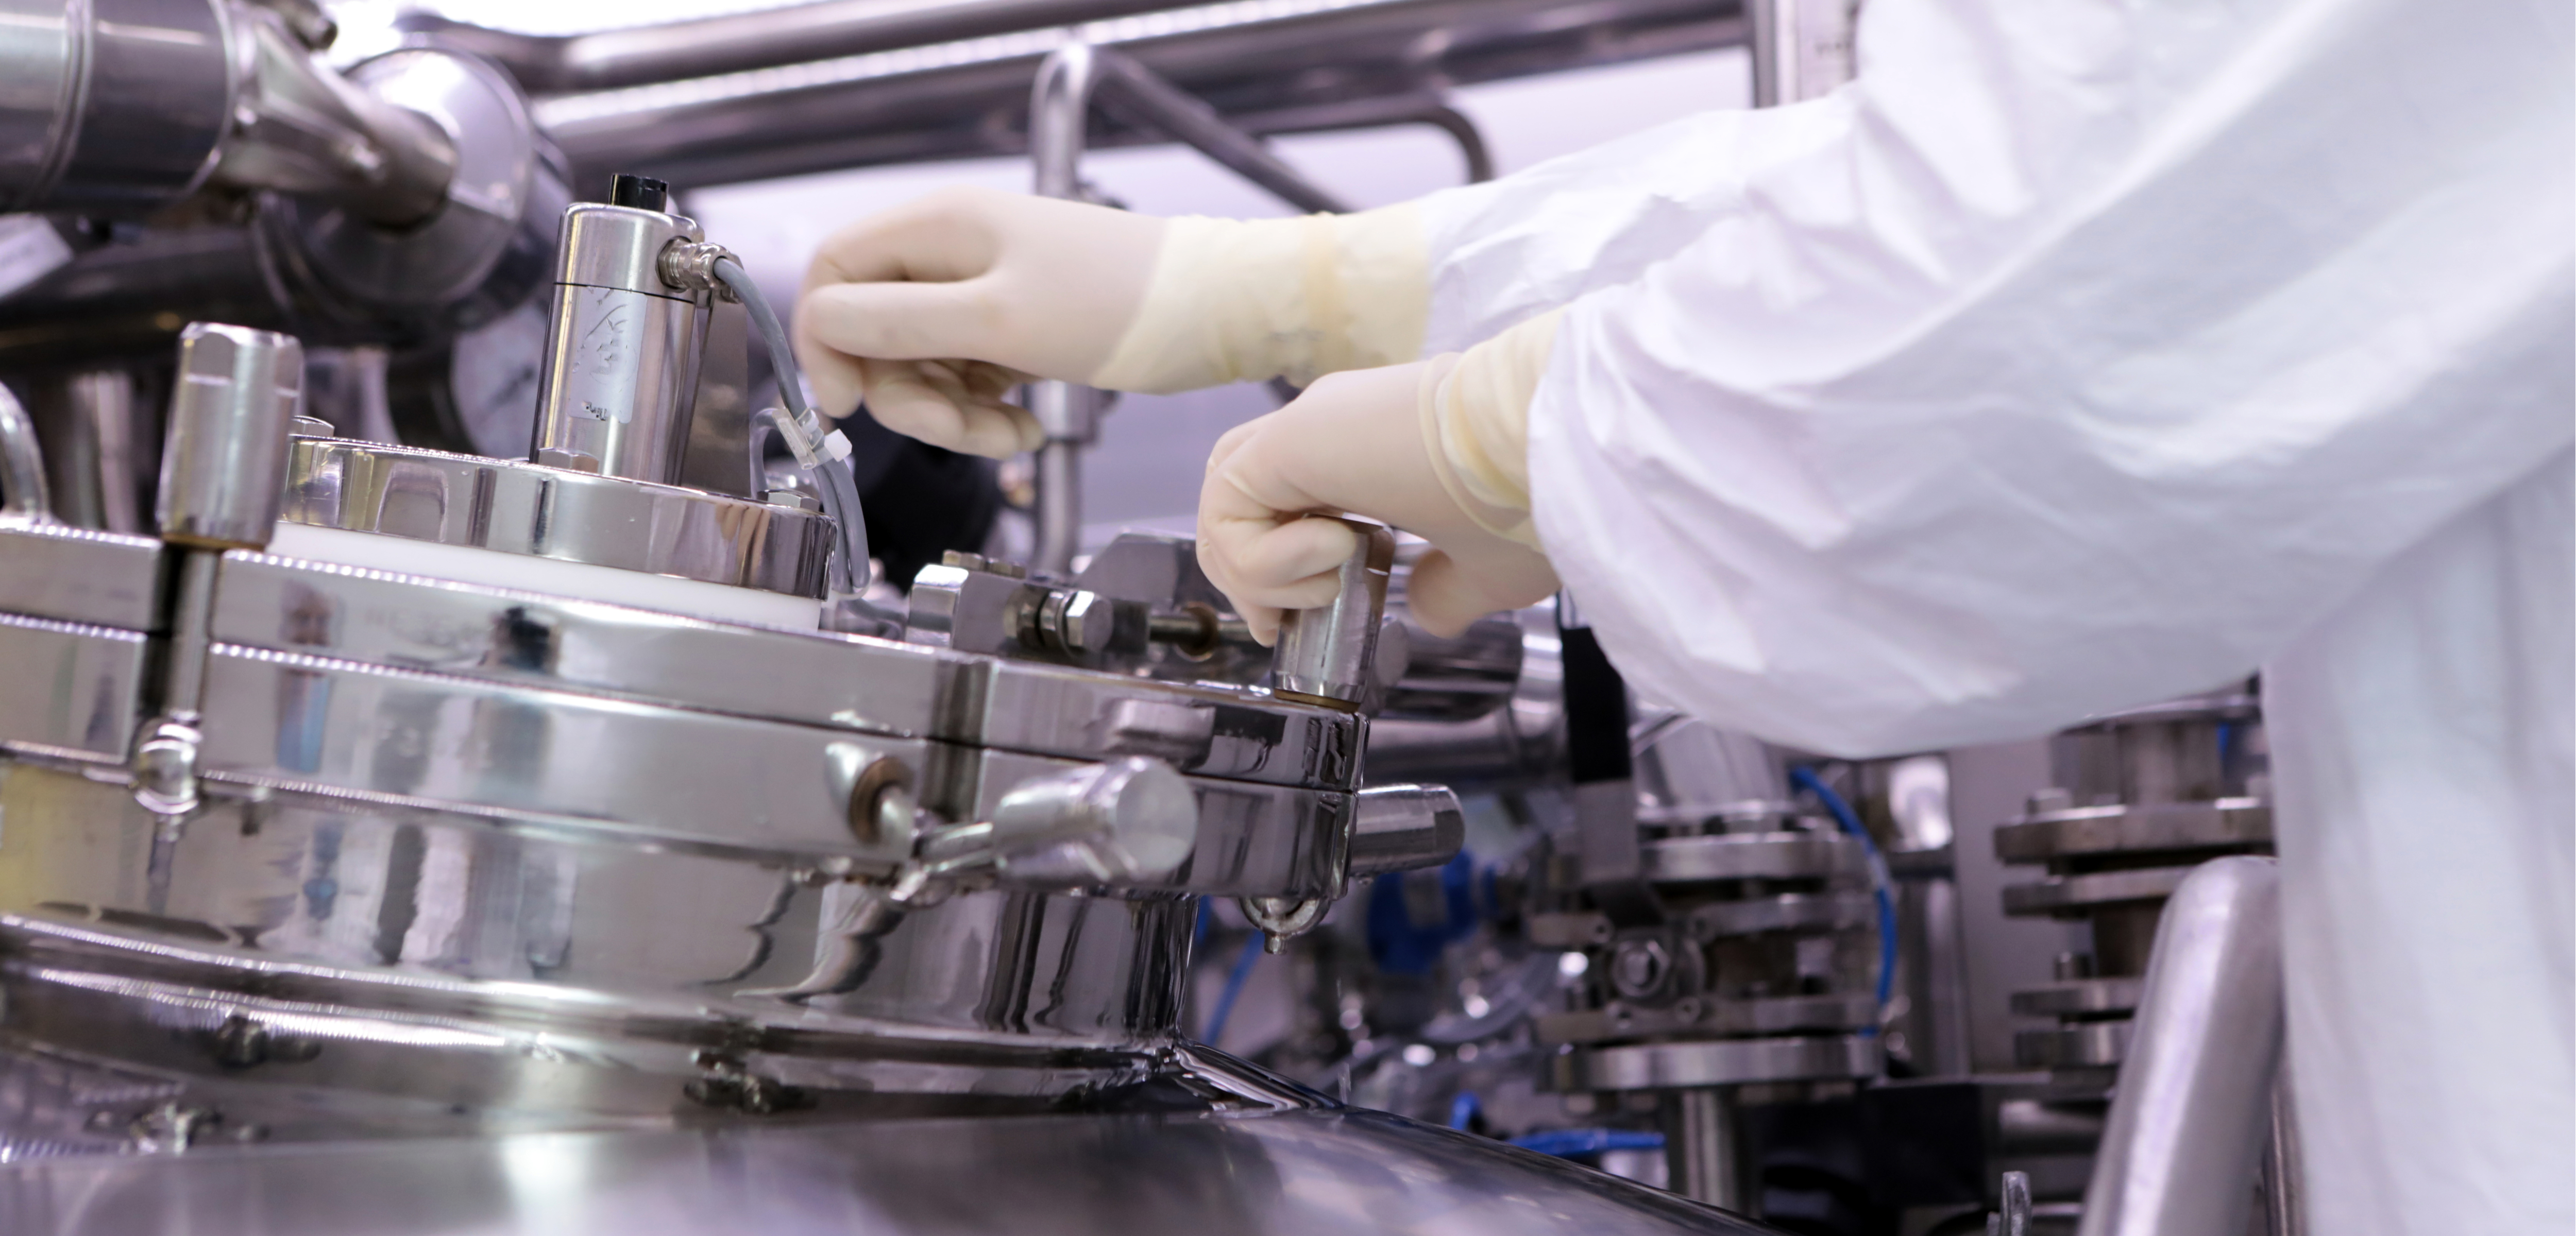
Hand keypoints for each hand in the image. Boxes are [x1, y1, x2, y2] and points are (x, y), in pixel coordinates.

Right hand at [793, 187, 1164, 456]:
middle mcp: (951, 254)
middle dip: (908, 396)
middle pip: (875, 334)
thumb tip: (821, 327)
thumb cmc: (1120, 304)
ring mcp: (983, 294)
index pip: (833, 275)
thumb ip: (898, 323)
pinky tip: (1026, 428)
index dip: (826, 342)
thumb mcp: (996, 320)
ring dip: (953, 416)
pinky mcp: (1013, 330)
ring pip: (921, 367)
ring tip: (1010, 436)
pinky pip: (967, 379)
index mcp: (936, 227)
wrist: (1216, 313)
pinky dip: (985, 414)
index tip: (848, 402)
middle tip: (958, 430)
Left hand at [1197, 359, 1558, 642]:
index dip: (1271, 571)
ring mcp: (1307, 428)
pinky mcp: (1292, 434)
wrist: (1548, 445)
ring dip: (1258, 572)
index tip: (1307, 615)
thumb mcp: (1489, 570)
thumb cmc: (1533, 498)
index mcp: (1369, 454)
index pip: (1278, 505)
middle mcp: (1329, 433)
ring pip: (1223, 505)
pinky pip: (1229, 507)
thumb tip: (1428, 613)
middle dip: (1249, 579)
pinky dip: (1264, 556)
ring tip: (1328, 583)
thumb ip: (1449, 589)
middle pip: (1235, 504)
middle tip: (1290, 619)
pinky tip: (1335, 551)